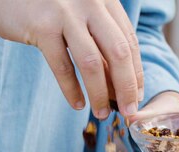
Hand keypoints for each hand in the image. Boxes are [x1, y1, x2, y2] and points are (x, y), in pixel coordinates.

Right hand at [0, 0, 142, 118]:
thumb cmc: (46, 12)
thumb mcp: (80, 20)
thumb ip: (100, 45)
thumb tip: (121, 88)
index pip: (129, 41)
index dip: (136, 73)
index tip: (135, 98)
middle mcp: (89, 1)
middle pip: (118, 52)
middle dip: (126, 88)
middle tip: (128, 112)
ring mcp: (65, 12)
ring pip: (92, 63)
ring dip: (99, 94)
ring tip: (102, 114)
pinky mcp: (42, 26)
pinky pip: (63, 67)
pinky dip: (72, 90)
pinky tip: (78, 104)